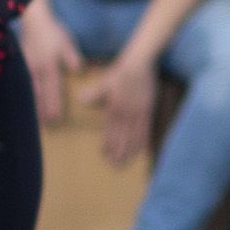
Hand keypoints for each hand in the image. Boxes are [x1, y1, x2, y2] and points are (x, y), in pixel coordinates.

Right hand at [19, 1, 81, 122]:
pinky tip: (23, 104)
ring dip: (31, 106)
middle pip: (39, 94)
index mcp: (49, 65)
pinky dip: (23, 95)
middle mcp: (36, 69)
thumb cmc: (53, 33)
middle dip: (42, 110)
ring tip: (34, 120)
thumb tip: (79, 70)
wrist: (34, 22)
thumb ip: (72, 56)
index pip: (52, 89)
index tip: (55, 118)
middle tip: (45, 126)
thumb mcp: (66, 42)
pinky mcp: (20, 66)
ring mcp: (26, 68)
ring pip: (28, 91)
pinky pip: (21, 84)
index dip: (54, 104)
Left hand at [91, 54, 154, 168]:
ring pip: (134, 136)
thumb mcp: (105, 82)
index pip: (111, 130)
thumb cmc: (121, 72)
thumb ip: (95, 93)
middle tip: (115, 165)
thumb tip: (81, 100)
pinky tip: (142, 149)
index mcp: (114, 107)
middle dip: (118, 152)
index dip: (108, 143)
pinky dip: (143, 140)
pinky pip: (146, 129)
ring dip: (130, 149)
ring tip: (126, 161)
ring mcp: (138, 113)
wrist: (140, 64)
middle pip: (122, 137)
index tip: (105, 155)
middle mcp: (126, 113)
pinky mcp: (148, 110)